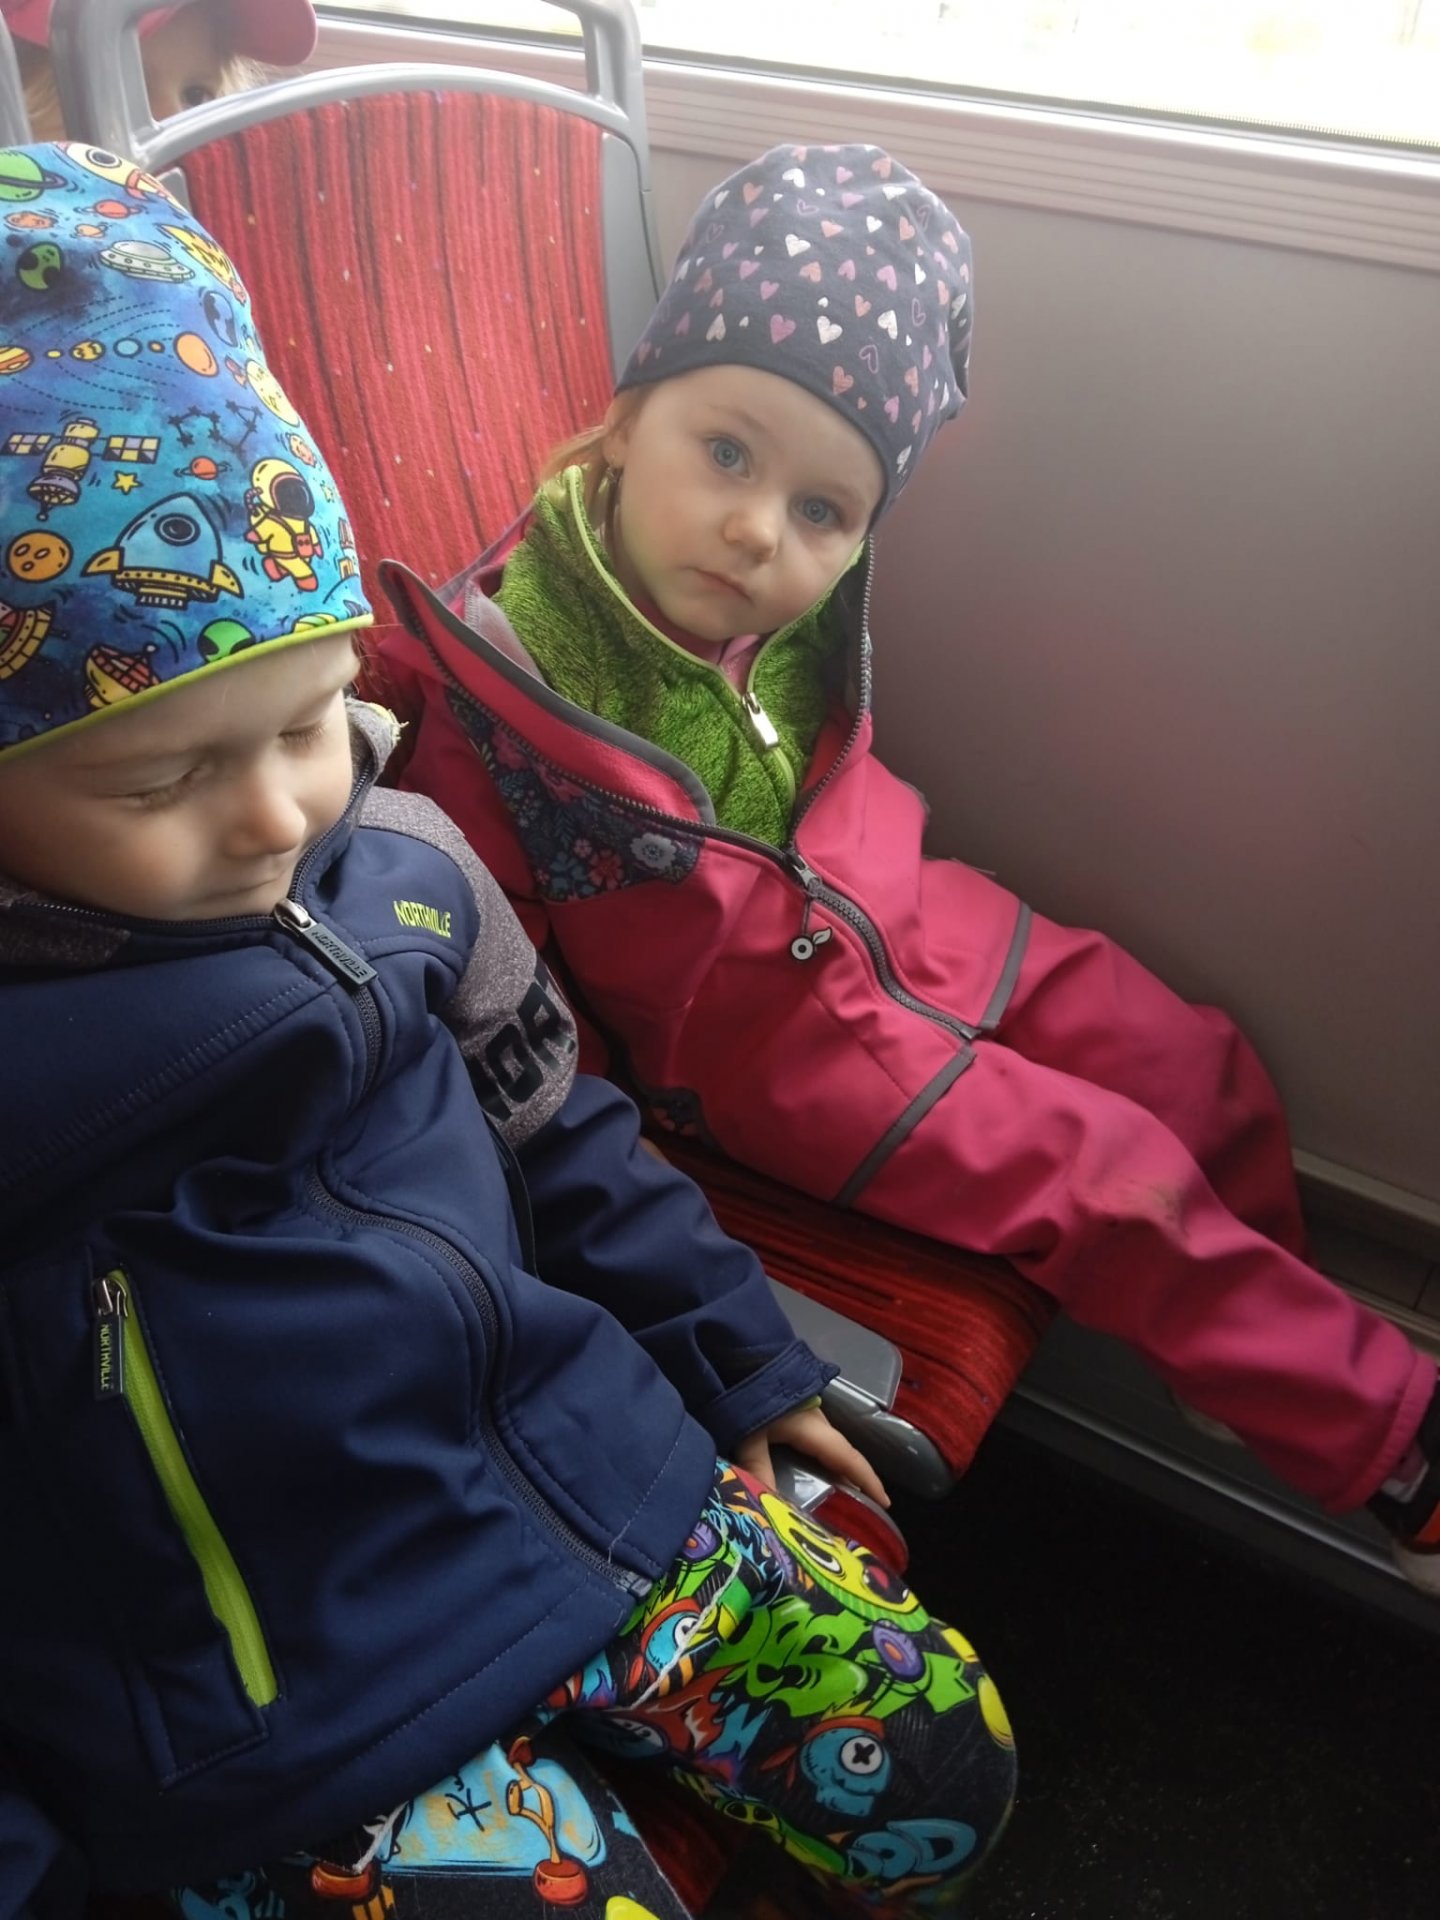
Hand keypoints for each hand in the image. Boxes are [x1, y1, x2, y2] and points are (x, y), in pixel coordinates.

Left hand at [732, 1404, 889, 1508]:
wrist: (740, 1352)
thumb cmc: (749, 1390)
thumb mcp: (749, 1433)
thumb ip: (759, 1468)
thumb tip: (766, 1510)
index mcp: (814, 1426)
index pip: (847, 1458)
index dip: (868, 1481)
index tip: (886, 1503)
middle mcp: (817, 1419)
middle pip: (842, 1452)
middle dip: (856, 1477)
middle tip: (864, 1506)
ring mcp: (806, 1410)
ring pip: (829, 1445)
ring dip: (838, 1467)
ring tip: (844, 1491)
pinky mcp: (794, 1406)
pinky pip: (816, 1439)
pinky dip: (823, 1457)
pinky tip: (814, 1466)